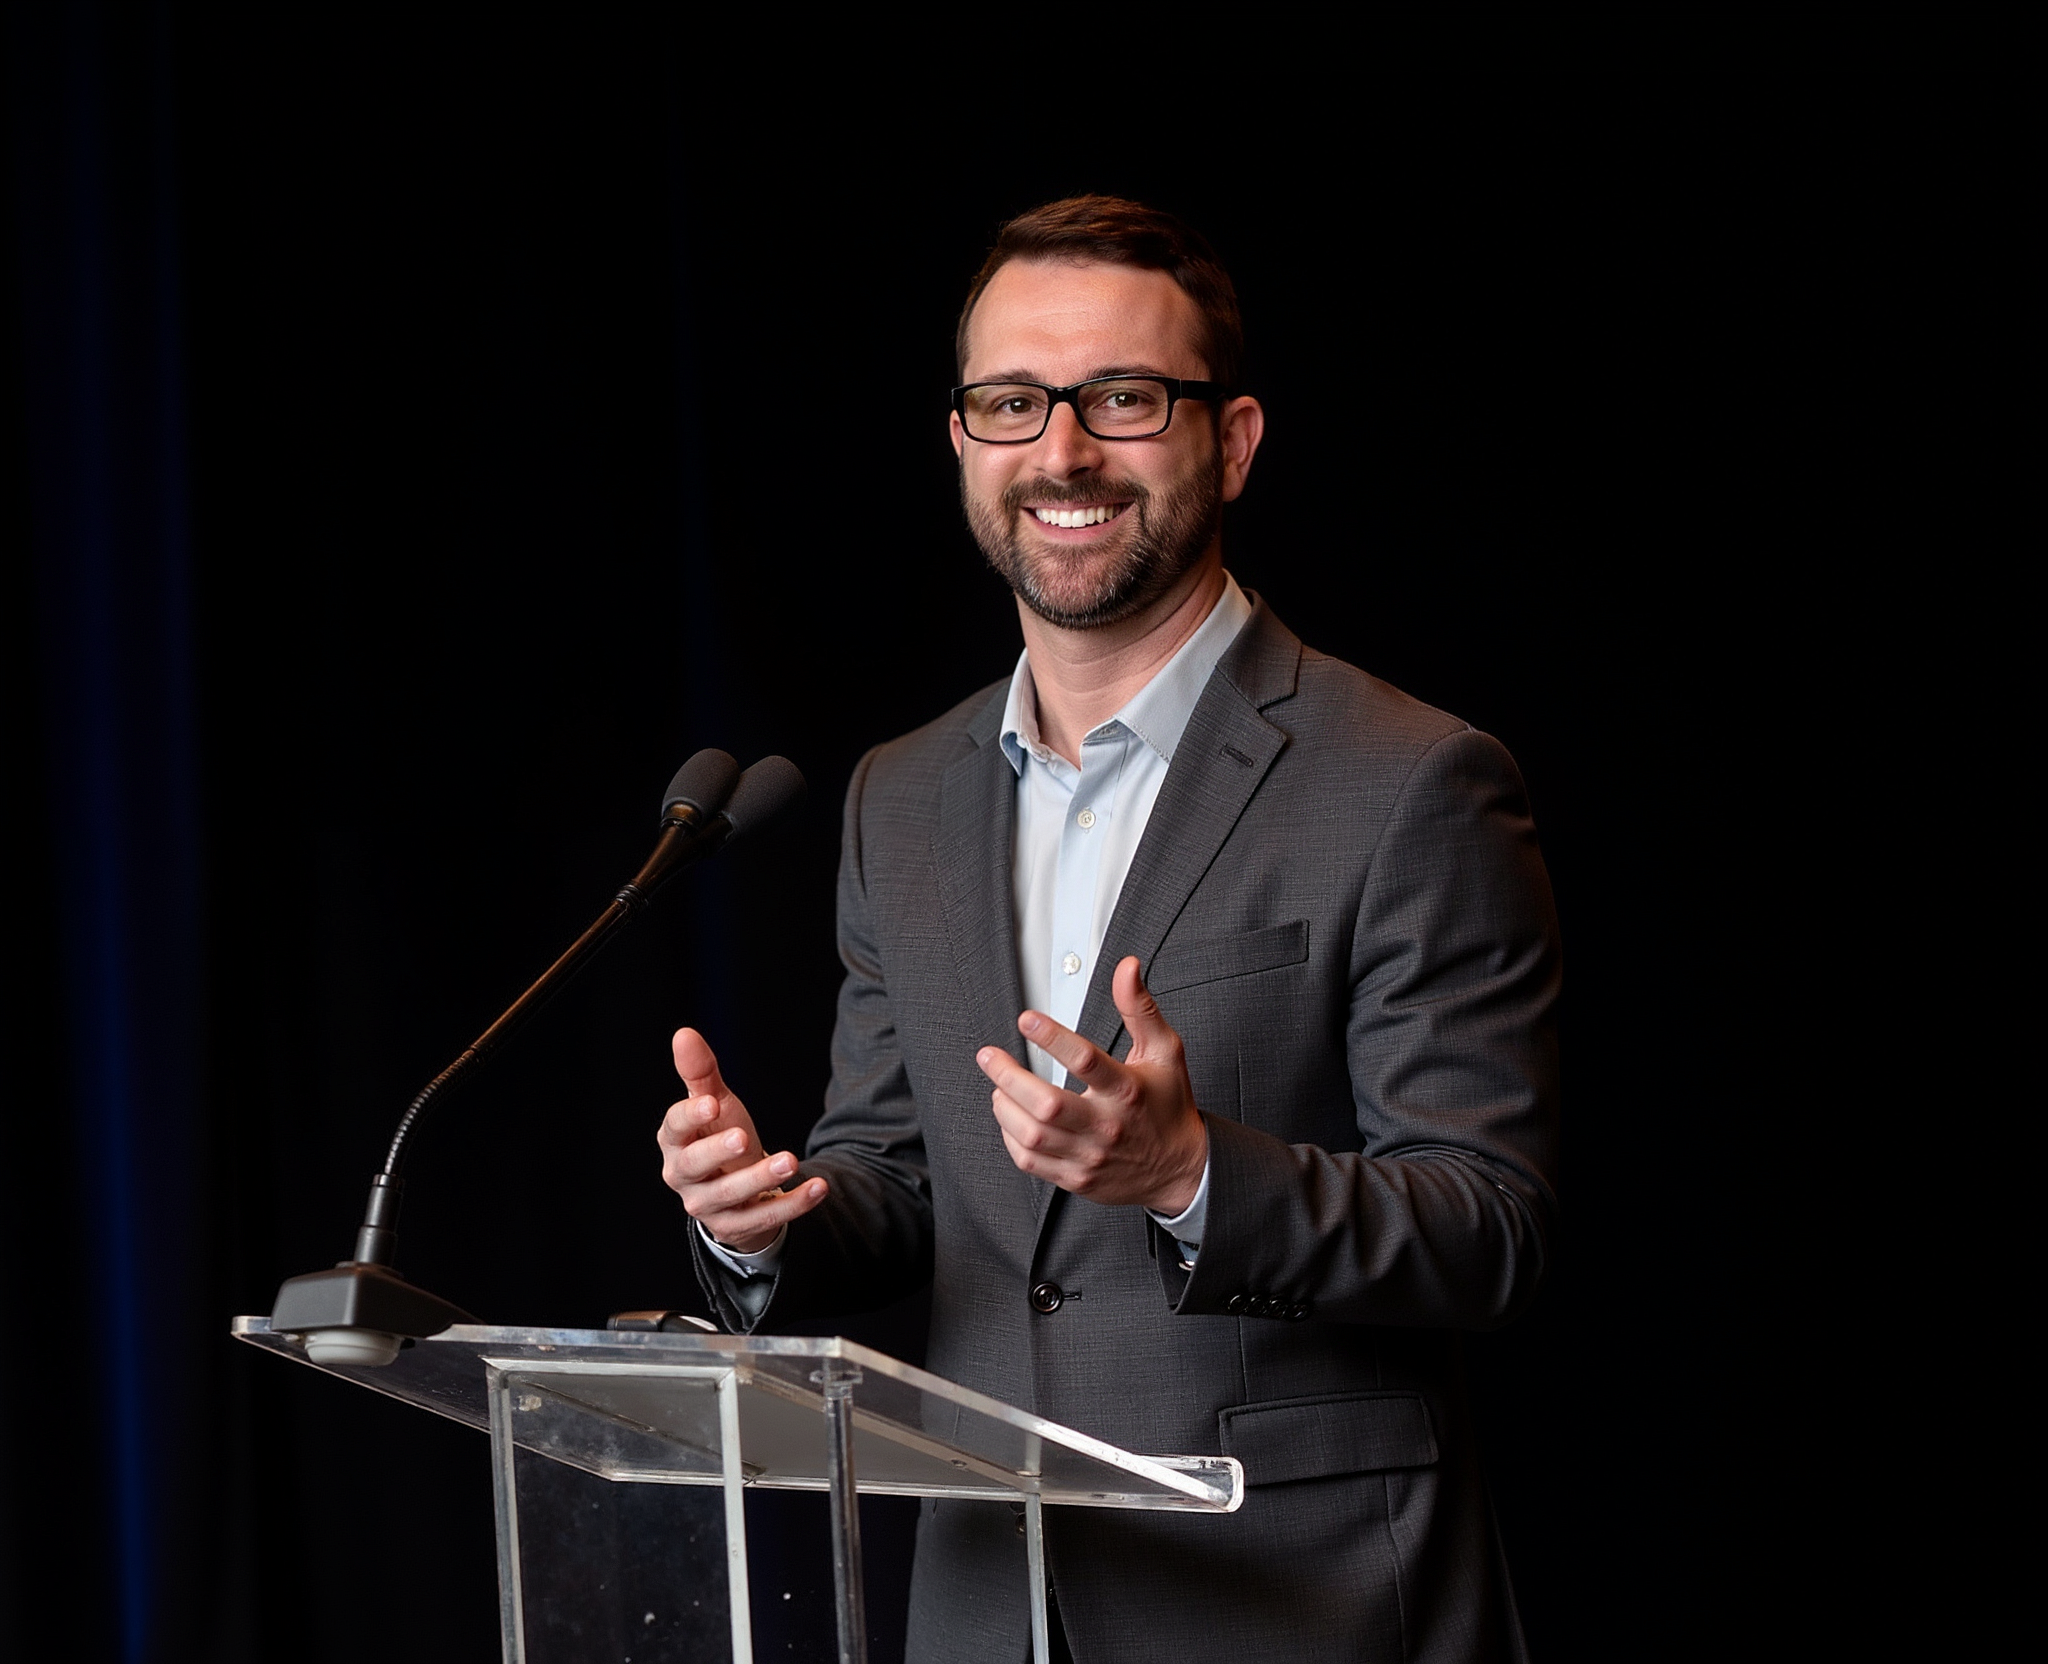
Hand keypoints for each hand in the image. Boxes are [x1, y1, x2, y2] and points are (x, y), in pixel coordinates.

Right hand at [658, 1028, 826, 1253]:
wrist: (736, 1188)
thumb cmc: (719, 1134)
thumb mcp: (714, 1104)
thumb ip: (701, 1073)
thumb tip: (684, 1033)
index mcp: (674, 1142)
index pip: (674, 1128)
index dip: (690, 1116)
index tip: (712, 1101)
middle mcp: (682, 1176)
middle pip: (694, 1165)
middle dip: (718, 1152)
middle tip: (743, 1137)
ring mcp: (707, 1206)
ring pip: (730, 1195)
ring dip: (761, 1178)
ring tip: (791, 1160)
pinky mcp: (735, 1226)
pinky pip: (765, 1217)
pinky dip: (794, 1204)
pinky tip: (818, 1186)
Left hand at [975, 956, 1208, 1213]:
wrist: (1180, 1169)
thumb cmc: (1169, 1105)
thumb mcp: (1165, 1051)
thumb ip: (1139, 1008)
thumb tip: (1126, 969)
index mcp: (1127, 1091)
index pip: (1086, 1061)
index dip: (1052, 1037)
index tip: (1027, 1020)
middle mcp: (1106, 1125)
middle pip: (1047, 1105)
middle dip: (1009, 1076)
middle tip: (990, 1056)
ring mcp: (1090, 1155)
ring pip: (1032, 1135)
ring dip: (1005, 1106)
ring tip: (999, 1085)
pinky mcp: (1076, 1177)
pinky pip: (1030, 1161)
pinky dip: (1010, 1137)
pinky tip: (1011, 1118)